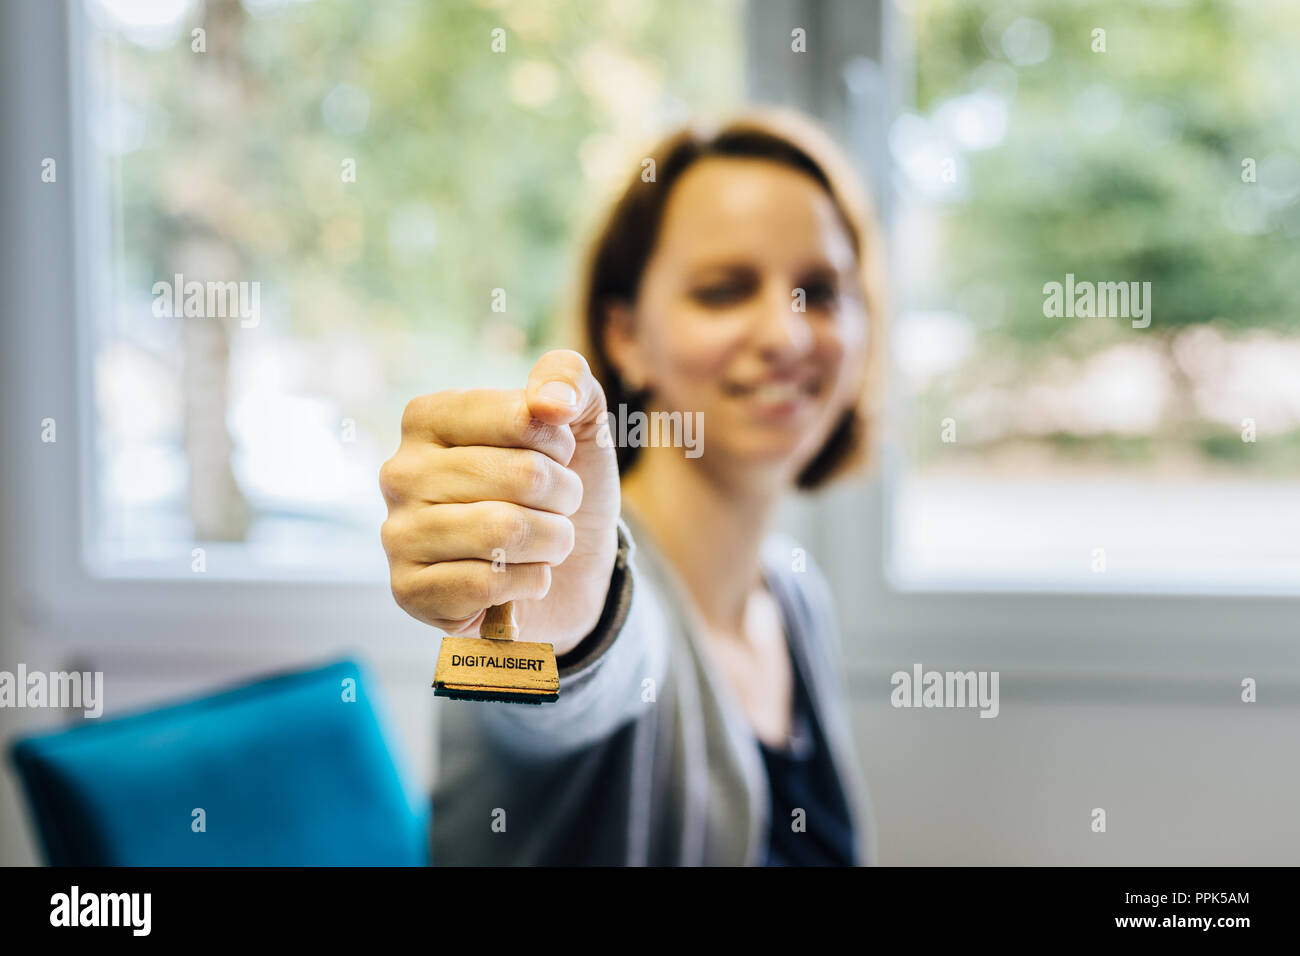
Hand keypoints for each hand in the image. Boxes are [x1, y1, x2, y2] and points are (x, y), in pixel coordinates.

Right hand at [379, 349, 620, 653]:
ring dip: (553, 540)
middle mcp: (400, 471)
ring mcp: (398, 534)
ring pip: (506, 531)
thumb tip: (551, 401)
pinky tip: (522, 579)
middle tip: (559, 508)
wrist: (566, 574)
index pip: (522, 416)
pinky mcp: (408, 592)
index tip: (558, 457)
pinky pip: (488, 583)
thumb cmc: (559, 489)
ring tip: (547, 542)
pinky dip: (529, 582)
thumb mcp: (579, 422)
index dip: (561, 444)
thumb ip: (568, 379)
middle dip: (564, 497)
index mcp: (428, 418)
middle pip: (522, 476)